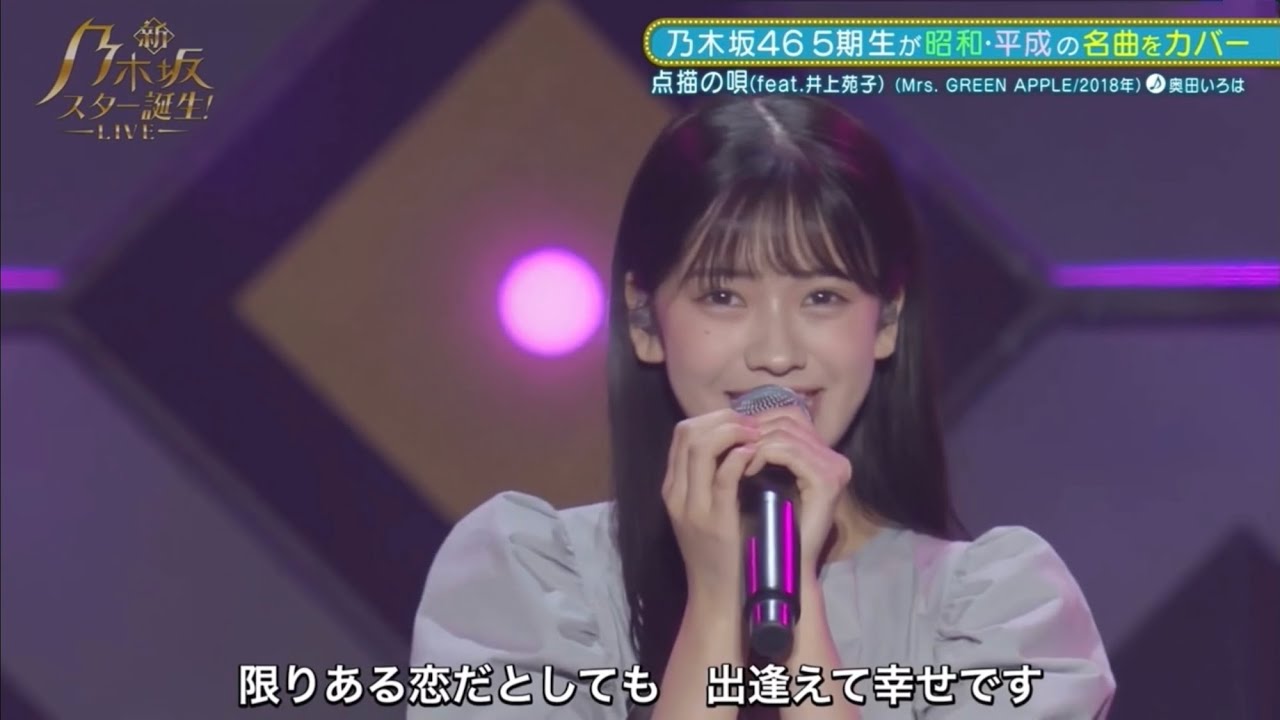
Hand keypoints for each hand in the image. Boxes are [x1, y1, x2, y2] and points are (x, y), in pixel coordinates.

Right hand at [663, 409, 760, 607]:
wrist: (716, 597)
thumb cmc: (719, 554)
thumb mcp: (705, 513)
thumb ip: (709, 482)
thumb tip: (732, 448)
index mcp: (673, 489)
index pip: (682, 434)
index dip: (712, 418)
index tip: (740, 421)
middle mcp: (676, 494)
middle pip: (688, 433)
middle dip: (723, 419)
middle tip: (752, 423)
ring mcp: (692, 508)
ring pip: (701, 448)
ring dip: (732, 432)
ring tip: (756, 435)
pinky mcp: (714, 522)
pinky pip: (724, 477)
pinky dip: (740, 458)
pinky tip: (756, 455)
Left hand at [743, 406, 851, 575]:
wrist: (785, 566)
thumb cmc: (769, 526)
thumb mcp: (765, 481)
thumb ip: (762, 450)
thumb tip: (734, 421)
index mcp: (824, 455)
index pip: (790, 416)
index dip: (757, 421)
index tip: (731, 438)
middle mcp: (835, 458)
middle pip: (789, 418)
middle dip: (753, 429)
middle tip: (729, 447)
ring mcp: (834, 468)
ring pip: (785, 432)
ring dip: (754, 443)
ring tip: (734, 460)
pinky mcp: (827, 481)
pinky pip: (787, 452)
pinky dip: (762, 455)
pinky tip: (746, 470)